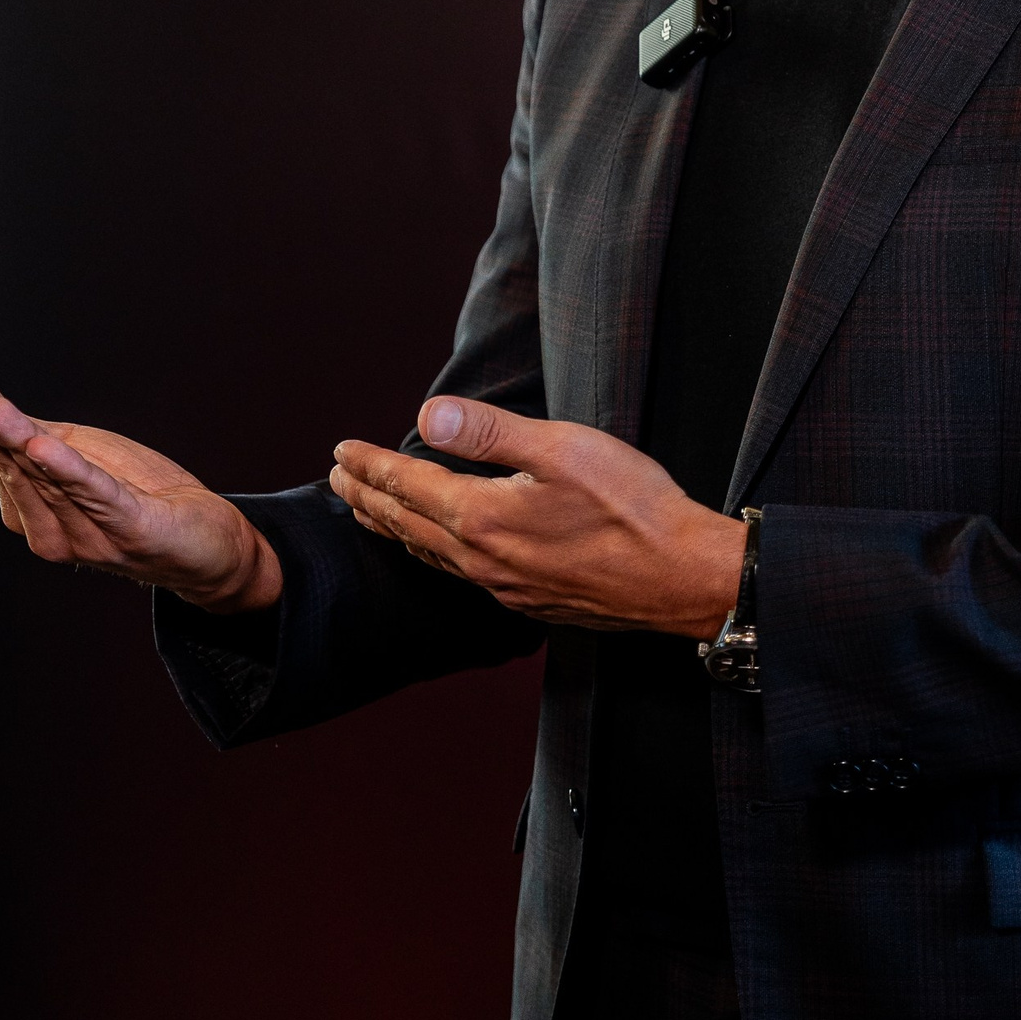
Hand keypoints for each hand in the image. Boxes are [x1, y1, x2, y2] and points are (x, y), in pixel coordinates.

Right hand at [0, 359, 282, 612]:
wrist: (206, 550)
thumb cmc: (136, 499)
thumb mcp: (73, 456)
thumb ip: (16, 435)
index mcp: (32, 510)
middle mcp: (50, 529)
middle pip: (15, 461)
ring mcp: (88, 535)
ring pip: (46, 477)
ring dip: (17, 439)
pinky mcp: (132, 529)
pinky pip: (97, 497)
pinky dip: (70, 472)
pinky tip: (46, 448)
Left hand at [329, 399, 745, 637]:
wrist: (682, 577)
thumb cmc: (631, 506)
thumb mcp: (562, 448)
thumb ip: (490, 432)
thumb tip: (427, 417)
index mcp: (484, 518)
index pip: (409, 486)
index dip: (372, 465)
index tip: (342, 451)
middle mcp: (483, 561)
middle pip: (408, 526)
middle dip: (368, 499)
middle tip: (338, 479)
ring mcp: (505, 588)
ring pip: (431, 555)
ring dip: (395, 529)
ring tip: (373, 512)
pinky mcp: (531, 602)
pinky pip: (461, 575)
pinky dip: (433, 553)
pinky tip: (441, 549)